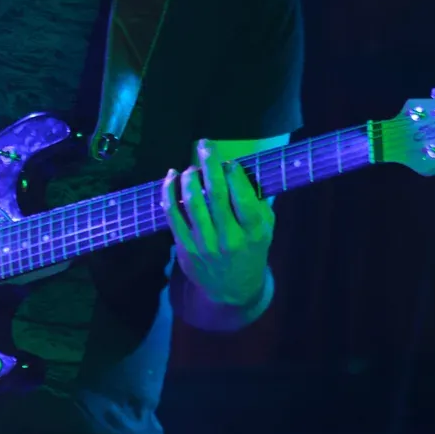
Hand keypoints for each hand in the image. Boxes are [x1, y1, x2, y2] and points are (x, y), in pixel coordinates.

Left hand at [161, 140, 274, 308]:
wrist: (232, 289)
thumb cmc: (251, 250)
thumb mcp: (266, 230)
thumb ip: (258, 202)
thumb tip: (240, 169)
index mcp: (254, 232)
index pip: (242, 195)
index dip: (233, 173)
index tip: (229, 162)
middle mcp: (229, 238)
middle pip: (216, 194)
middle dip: (209, 163)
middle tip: (204, 144)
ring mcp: (205, 244)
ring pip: (192, 202)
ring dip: (189, 177)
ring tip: (191, 167)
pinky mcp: (184, 247)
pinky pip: (172, 214)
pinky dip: (168, 192)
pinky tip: (171, 178)